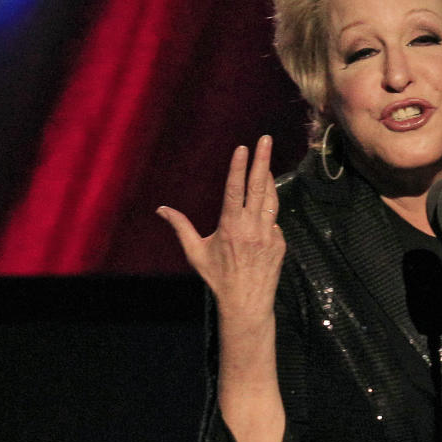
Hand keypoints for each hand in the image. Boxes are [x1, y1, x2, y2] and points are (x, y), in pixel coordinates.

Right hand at [156, 136, 285, 323]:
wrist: (246, 302)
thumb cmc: (217, 277)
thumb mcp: (195, 252)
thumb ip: (180, 227)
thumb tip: (161, 209)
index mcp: (230, 226)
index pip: (235, 189)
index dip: (239, 167)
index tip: (242, 148)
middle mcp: (252, 227)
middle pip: (259, 186)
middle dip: (262, 160)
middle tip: (266, 139)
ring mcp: (269, 234)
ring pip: (271, 200)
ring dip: (269, 180)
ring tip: (266, 163)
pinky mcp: (280, 243)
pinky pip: (274, 221)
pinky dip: (268, 214)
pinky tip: (261, 215)